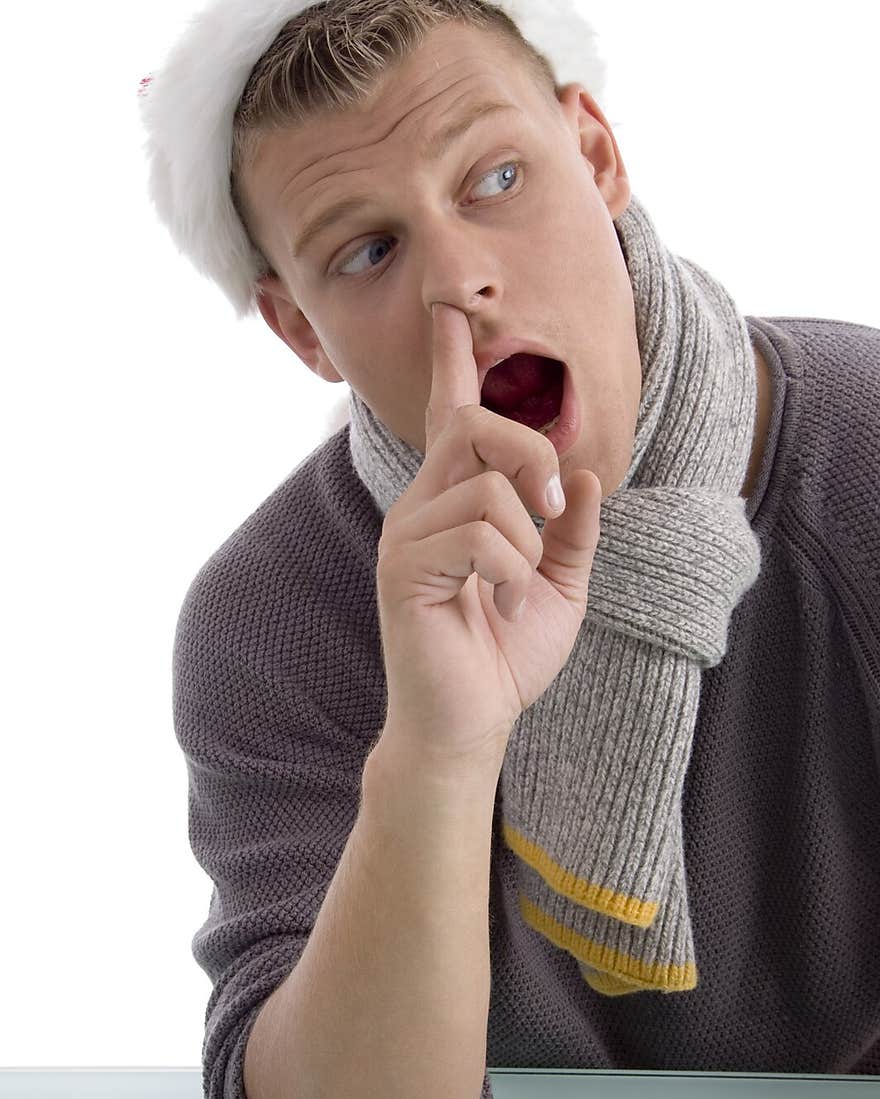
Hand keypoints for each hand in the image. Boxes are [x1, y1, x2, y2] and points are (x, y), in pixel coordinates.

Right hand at [375, 302, 601, 762]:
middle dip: (532, 453)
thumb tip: (586, 475)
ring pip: (487, 487)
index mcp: (455, 502)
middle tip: (556, 510)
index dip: (453, 362)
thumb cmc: (506, 657)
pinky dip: (511, 571)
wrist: (472, 723)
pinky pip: (478, 535)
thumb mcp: (561, 586)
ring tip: (519, 587)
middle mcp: (422, 506)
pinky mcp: (403, 568)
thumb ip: (573, 531)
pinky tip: (501, 605)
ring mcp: (407, 535)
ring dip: (527, 541)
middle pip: (476, 425)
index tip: (452, 310)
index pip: (451, 416)